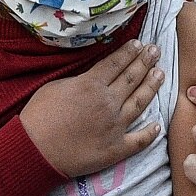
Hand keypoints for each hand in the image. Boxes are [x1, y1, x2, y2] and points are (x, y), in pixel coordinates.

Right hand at [20, 39, 163, 176]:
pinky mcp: (116, 148)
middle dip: (145, 62)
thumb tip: (94, 76)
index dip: (130, 52)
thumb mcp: (55, 86)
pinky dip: (150, 133)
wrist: (35, 150)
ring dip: (152, 87)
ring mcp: (115, 126)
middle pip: (132, 78)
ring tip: (161, 74)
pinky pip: (139, 140)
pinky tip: (158, 125)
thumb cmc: (38, 117)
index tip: (140, 44)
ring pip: (140, 102)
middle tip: (156, 51)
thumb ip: (79, 79)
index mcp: (92, 85)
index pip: (116, 64)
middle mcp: (108, 103)